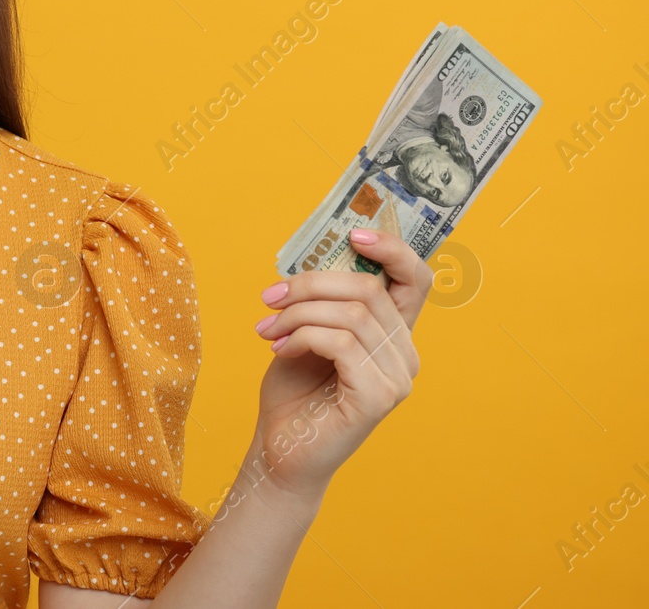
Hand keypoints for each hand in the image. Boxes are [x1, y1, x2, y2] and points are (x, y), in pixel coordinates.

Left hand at [248, 228, 431, 500]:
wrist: (281, 449)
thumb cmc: (294, 390)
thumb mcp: (308, 331)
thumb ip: (323, 301)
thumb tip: (313, 261)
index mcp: (393, 333)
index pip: (415, 280)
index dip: (393, 249)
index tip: (355, 234)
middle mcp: (405, 353)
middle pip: (367, 288)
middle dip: (309, 285)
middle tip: (270, 298)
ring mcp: (397, 377)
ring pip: (350, 314)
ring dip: (298, 313)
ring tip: (268, 330)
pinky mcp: (378, 397)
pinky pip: (340, 343)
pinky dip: (302, 337)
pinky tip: (279, 350)